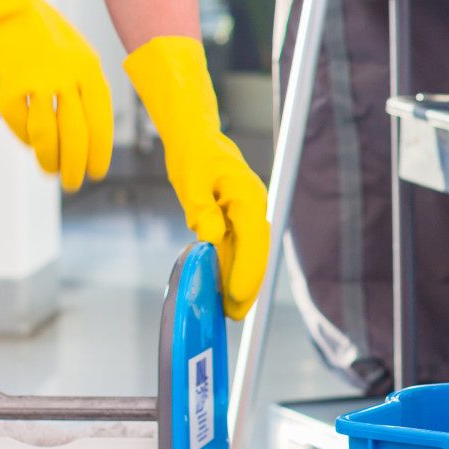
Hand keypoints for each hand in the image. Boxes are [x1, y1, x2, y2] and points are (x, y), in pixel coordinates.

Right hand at [0, 0, 113, 190]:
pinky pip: (19, 124)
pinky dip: (24, 139)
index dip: (100, 151)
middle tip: (73, 182)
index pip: (100, 120)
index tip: (96, 171)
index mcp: (89, 69)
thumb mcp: (78, 54)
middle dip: (76, 165)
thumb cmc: (44, 37)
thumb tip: (88, 138)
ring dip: (50, 159)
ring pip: (47, 135)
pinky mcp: (8, 86)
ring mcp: (37, 81)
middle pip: (76, 134)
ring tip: (50, 171)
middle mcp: (67, 76)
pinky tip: (29, 144)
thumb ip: (84, 90)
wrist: (7, 10)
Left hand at [124, 37, 269, 318]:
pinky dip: (231, 267)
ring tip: (228, 309)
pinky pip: (238, 247)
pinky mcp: (236, 219)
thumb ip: (200, 208)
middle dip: (247, 284)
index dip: (247, 271)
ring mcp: (247, 214)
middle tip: (233, 313)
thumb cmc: (193, 152)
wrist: (195, 135)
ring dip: (240, 280)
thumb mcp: (191, 177)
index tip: (236, 296)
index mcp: (248, 195)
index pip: (253, 240)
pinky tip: (220, 286)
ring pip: (249, 253)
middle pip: (257, 252)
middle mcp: (253, 206)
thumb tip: (210, 238)